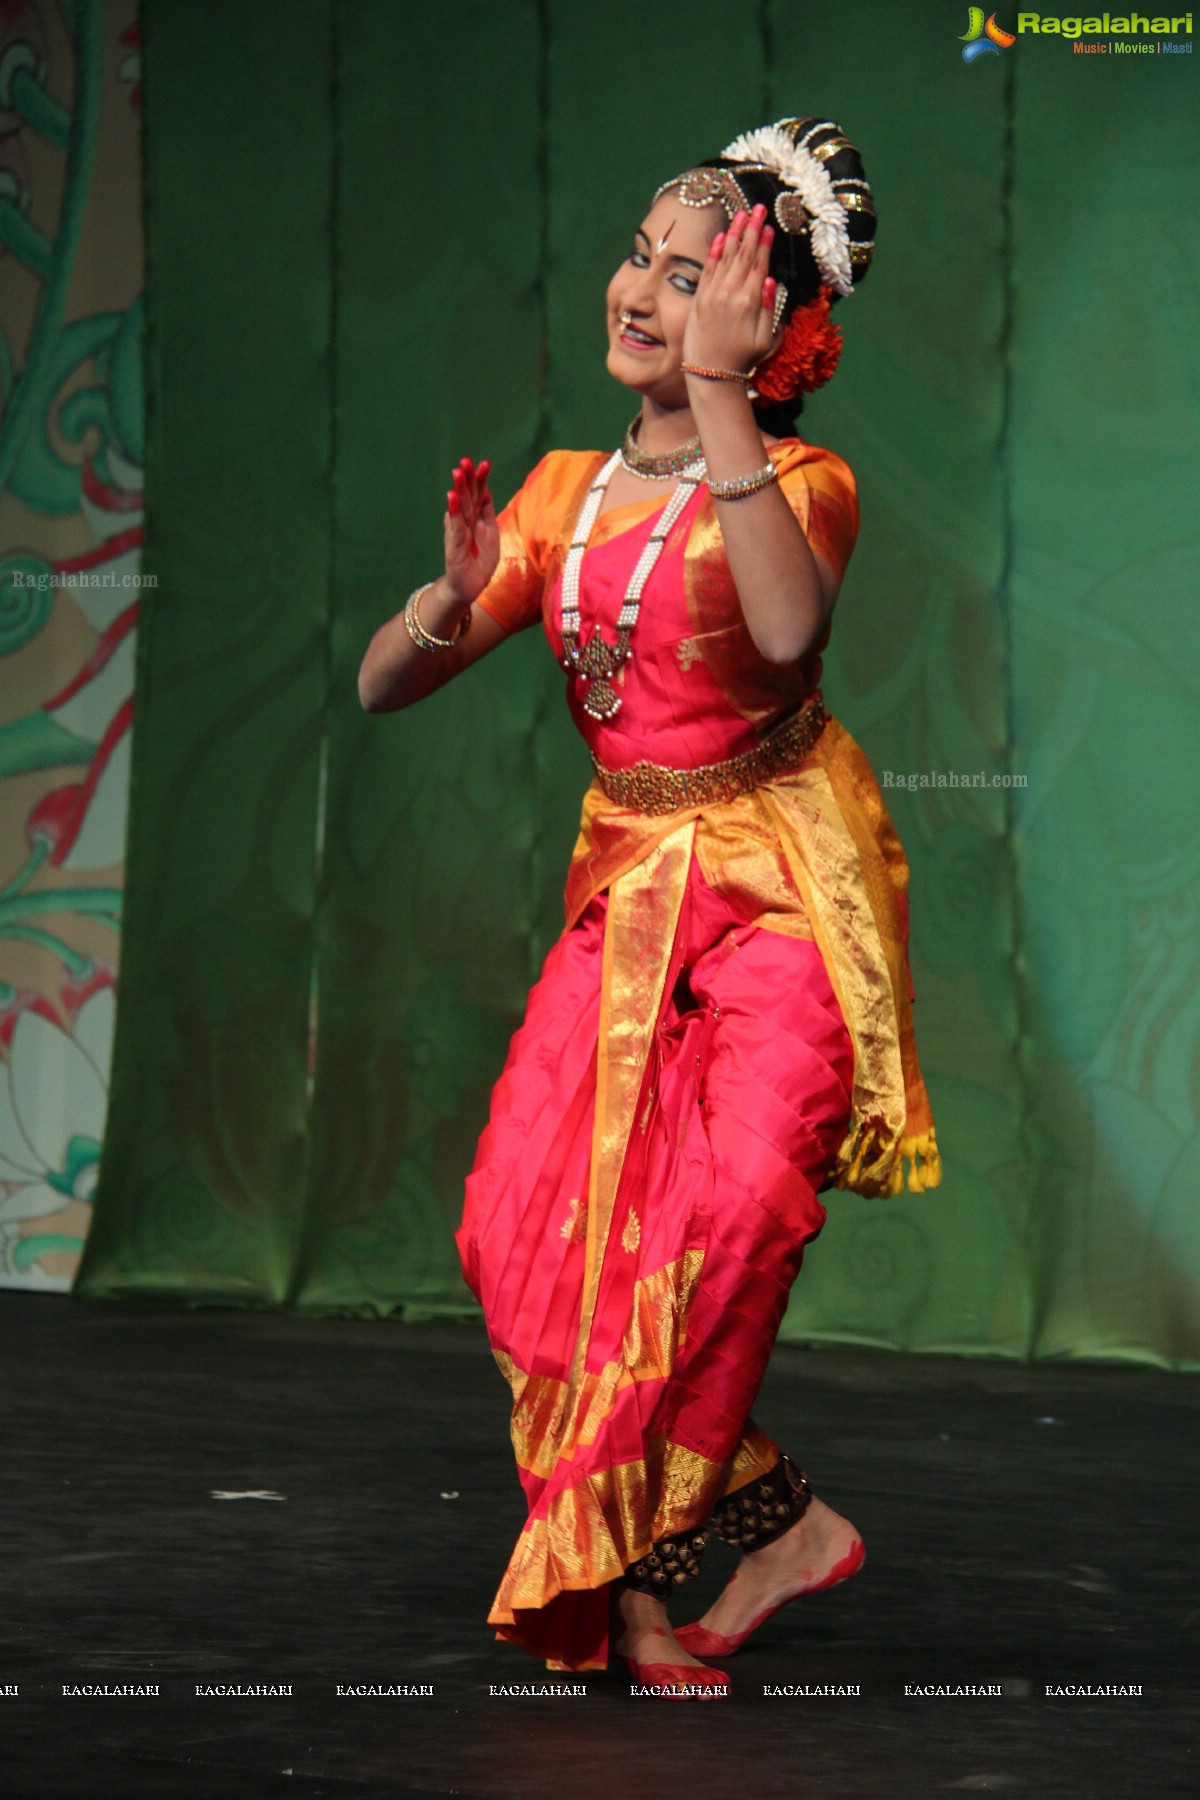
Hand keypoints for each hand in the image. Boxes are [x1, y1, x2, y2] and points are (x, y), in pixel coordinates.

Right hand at [443, 456, 498, 604]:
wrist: (468, 587)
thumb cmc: (480, 561)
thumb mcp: (490, 535)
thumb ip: (487, 514)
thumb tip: (485, 492)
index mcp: (477, 519)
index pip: (479, 495)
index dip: (481, 480)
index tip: (484, 463)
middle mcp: (466, 522)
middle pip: (468, 497)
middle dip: (468, 479)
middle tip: (466, 460)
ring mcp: (459, 532)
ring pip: (460, 508)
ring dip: (459, 489)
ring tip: (457, 472)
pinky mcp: (454, 546)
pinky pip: (455, 526)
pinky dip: (454, 512)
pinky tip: (451, 497)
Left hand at [682, 204, 778, 375]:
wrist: (710, 374)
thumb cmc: (743, 361)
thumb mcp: (765, 340)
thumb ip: (770, 309)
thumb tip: (773, 281)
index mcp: (750, 302)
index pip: (759, 264)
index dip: (764, 243)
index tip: (769, 225)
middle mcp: (730, 293)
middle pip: (743, 254)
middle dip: (751, 229)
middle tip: (757, 207)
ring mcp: (713, 294)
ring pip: (725, 256)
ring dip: (733, 233)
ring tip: (740, 213)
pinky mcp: (699, 299)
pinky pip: (708, 269)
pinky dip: (714, 251)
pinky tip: (720, 236)